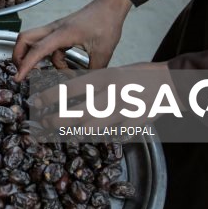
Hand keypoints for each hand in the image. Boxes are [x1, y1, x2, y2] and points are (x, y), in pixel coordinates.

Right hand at [12, 0, 132, 81]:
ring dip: (33, 58)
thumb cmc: (106, 24)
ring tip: (43, 72)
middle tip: (22, 73)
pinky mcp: (57, 32)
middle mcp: (53, 30)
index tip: (18, 78)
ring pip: (31, 41)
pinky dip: (50, 58)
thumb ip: (93, 71)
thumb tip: (87, 88)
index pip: (37, 49)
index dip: (26, 65)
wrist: (109, 7)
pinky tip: (63, 66)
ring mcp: (54, 30)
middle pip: (23, 39)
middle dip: (18, 57)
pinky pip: (45, 46)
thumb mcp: (103, 52)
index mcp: (62, 34)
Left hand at [31, 61, 171, 129]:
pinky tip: (89, 136)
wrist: (171, 83)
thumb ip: (92, 82)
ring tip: (62, 132)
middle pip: (79, 112)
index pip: (71, 87)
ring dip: (74, 131)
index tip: (36, 100)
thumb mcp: (113, 72)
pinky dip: (99, 136)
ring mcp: (124, 112)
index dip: (51, 96)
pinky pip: (111, 135)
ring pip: (93, 127)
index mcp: (106, 77)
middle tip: (45, 122)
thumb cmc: (138, 76)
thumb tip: (64, 88)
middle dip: (58, 120)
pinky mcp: (134, 125)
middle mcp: (113, 94)